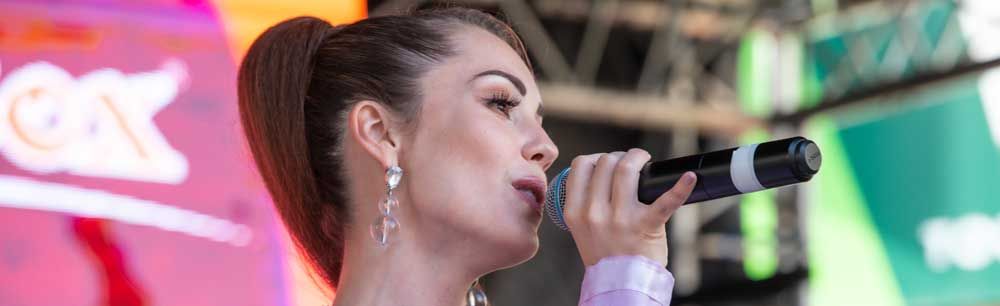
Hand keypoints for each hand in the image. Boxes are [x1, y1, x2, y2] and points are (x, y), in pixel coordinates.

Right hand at [563, 148, 696, 266]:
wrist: (621, 284)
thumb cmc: (605, 254)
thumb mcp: (581, 228)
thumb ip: (585, 200)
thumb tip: (603, 167)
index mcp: (575, 211)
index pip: (581, 166)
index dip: (596, 158)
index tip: (608, 162)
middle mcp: (594, 213)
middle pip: (605, 163)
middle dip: (619, 156)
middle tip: (631, 163)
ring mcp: (620, 219)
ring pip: (626, 169)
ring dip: (638, 158)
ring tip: (645, 161)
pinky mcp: (646, 225)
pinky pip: (666, 200)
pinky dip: (681, 186)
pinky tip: (689, 177)